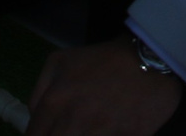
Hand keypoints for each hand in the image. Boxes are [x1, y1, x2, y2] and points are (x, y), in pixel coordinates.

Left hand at [28, 37, 185, 135]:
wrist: (150, 58)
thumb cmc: (103, 60)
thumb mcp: (60, 62)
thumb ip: (39, 93)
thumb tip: (35, 121)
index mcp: (54, 102)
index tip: (54, 132)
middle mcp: (74, 121)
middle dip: (65, 135)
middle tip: (75, 129)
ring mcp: (102, 132)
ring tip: (90, 129)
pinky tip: (111, 131)